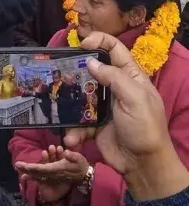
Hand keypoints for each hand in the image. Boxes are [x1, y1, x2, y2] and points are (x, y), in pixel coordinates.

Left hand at [15, 145, 86, 202]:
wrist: (85, 175)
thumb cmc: (81, 166)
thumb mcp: (79, 159)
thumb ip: (72, 156)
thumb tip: (65, 152)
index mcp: (57, 168)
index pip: (42, 168)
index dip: (32, 167)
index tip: (23, 165)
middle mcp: (53, 172)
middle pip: (37, 171)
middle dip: (27, 169)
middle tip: (16, 165)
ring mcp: (52, 174)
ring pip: (38, 173)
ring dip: (29, 169)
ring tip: (20, 166)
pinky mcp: (53, 174)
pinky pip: (42, 173)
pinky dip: (34, 171)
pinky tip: (27, 170)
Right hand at [63, 31, 188, 200]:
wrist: (142, 164)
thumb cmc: (145, 128)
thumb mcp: (136, 99)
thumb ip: (114, 78)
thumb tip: (90, 62)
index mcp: (130, 77)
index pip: (114, 49)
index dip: (99, 41)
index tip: (81, 45)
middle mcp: (114, 88)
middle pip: (90, 70)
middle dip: (74, 71)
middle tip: (59, 74)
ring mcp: (102, 105)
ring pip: (78, 95)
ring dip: (68, 104)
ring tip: (59, 110)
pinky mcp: (93, 123)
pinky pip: (76, 121)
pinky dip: (72, 130)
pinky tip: (72, 138)